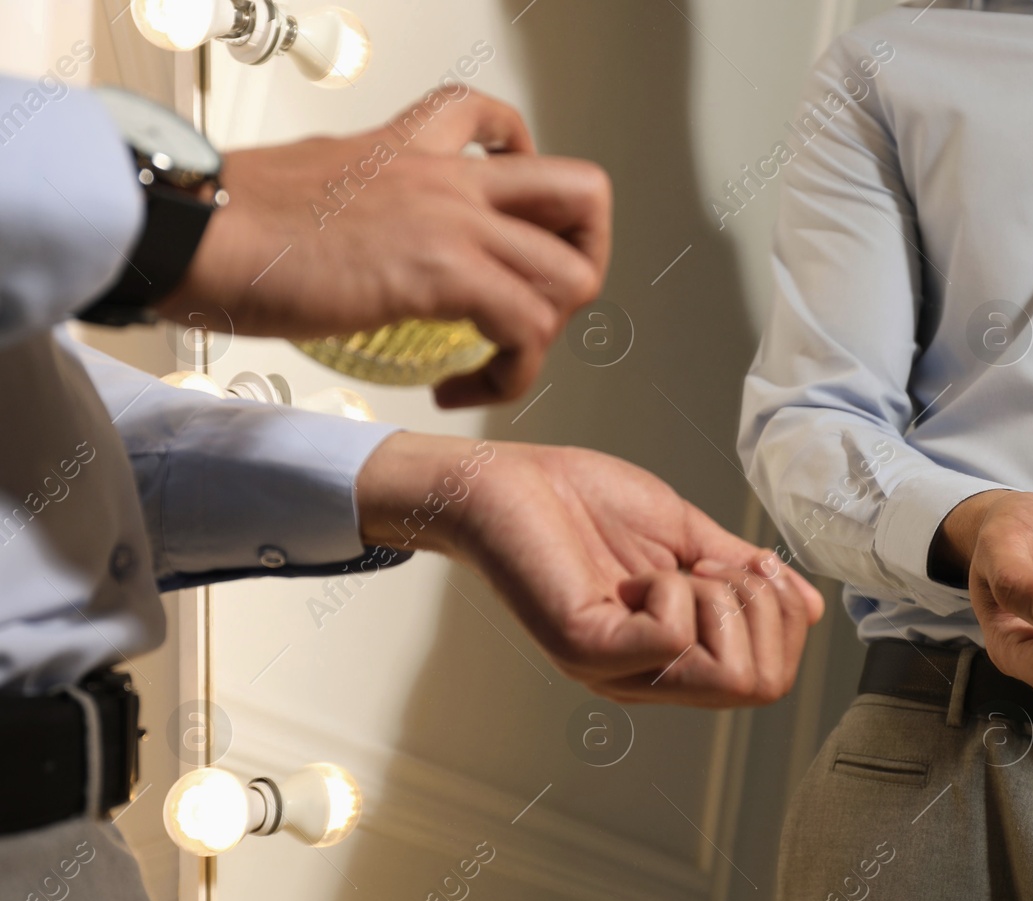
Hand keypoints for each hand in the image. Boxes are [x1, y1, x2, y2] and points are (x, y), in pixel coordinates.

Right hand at [158, 92, 610, 408]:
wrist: (195, 230)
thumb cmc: (231, 219)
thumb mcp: (318, 182)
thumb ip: (365, 197)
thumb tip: (367, 231)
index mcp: (416, 145)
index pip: (507, 127)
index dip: (532, 182)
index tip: (513, 230)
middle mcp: (450, 175)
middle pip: (584, 194)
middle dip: (582, 261)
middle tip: (534, 307)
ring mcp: (453, 221)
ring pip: (572, 274)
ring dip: (547, 332)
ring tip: (496, 359)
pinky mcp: (442, 273)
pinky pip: (527, 329)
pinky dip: (510, 374)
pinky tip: (460, 388)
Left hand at [356, 434, 823, 707]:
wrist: (504, 480)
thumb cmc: (584, 503)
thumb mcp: (686, 537)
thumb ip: (742, 574)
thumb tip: (809, 606)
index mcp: (674, 659)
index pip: (770, 679)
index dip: (782, 614)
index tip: (746, 562)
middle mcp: (648, 679)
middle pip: (763, 686)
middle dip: (765, 609)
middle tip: (713, 565)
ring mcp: (617, 670)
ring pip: (730, 674)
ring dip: (724, 601)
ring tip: (679, 568)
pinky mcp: (586, 648)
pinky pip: (672, 638)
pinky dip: (675, 591)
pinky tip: (635, 574)